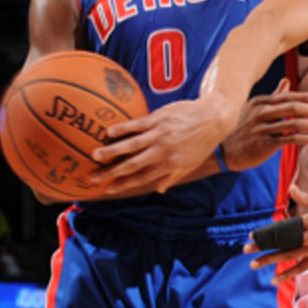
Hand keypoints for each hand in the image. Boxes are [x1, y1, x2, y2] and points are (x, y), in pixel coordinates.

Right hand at [89, 96, 234, 194]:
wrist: (214, 117)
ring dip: (112, 152)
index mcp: (169, 165)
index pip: (142, 178)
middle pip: (133, 165)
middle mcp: (162, 152)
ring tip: (95, 156)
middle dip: (112, 173)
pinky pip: (137, 125)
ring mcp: (159, 135)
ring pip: (131, 145)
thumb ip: (172, 176)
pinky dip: (123, 129)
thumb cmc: (202, 142)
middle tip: (93, 177)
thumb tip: (159, 190)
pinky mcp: (158, 119)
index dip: (124, 185)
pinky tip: (109, 132)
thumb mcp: (191, 164)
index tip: (109, 190)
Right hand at [221, 79, 307, 171]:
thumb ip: (273, 96)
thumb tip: (286, 80)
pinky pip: (290, 139)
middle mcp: (261, 113)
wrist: (225, 151)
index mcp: (259, 102)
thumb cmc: (242, 129)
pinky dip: (307, 138)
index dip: (304, 98)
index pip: (286, 97)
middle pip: (292, 108)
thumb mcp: (254, 109)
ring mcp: (262, 129)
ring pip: (294, 124)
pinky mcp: (265, 144)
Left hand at [242, 184, 307, 283]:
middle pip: (284, 242)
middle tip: (246, 250)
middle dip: (264, 247)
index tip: (253, 236)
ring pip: (291, 256)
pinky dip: (289, 273)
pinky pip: (303, 267)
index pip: (285, 227)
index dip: (268, 232)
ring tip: (254, 265)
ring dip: (272, 260)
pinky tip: (275, 278)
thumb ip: (307, 197)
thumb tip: (291, 188)